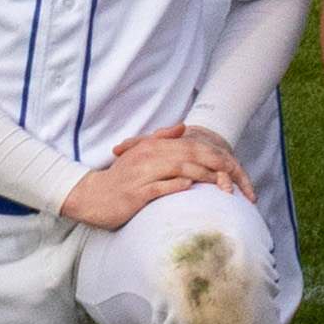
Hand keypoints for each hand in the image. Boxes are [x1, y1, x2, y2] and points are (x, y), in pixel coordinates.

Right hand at [61, 130, 233, 230]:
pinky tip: (190, 186)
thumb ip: (161, 139)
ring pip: (177, 169)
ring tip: (220, 183)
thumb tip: (182, 126)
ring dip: (201, 175)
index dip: (210, 152)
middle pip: (187, 155)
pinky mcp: (136, 194)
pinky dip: (176, 186)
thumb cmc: (120, 178)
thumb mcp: (139, 154)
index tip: (229, 161)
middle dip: (212, 163)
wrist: (91, 196)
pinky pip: (160, 188)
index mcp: (150, 148)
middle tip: (233, 173)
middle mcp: (147, 158)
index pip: (186, 146)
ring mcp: (141, 176)